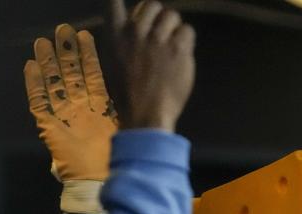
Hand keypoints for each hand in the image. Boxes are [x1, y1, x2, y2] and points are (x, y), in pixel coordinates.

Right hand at [24, 25, 117, 181]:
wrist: (98, 183)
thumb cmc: (114, 162)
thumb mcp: (123, 134)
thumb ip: (124, 117)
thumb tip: (137, 104)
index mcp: (100, 110)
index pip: (92, 76)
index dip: (88, 57)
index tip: (86, 37)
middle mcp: (81, 110)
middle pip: (71, 75)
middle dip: (67, 53)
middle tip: (63, 30)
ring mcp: (64, 117)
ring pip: (54, 84)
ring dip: (48, 63)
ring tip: (45, 41)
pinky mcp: (49, 128)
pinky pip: (38, 102)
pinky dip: (33, 84)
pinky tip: (30, 65)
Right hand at [108, 0, 195, 130]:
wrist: (146, 115)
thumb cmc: (129, 96)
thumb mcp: (115, 65)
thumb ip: (124, 44)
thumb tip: (134, 32)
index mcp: (116, 37)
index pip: (114, 5)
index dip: (123, 4)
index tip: (135, 13)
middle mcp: (136, 32)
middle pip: (152, 5)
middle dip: (159, 17)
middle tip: (162, 34)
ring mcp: (158, 39)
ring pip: (172, 16)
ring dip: (174, 28)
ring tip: (174, 46)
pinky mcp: (178, 49)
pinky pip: (187, 31)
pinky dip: (187, 41)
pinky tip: (182, 55)